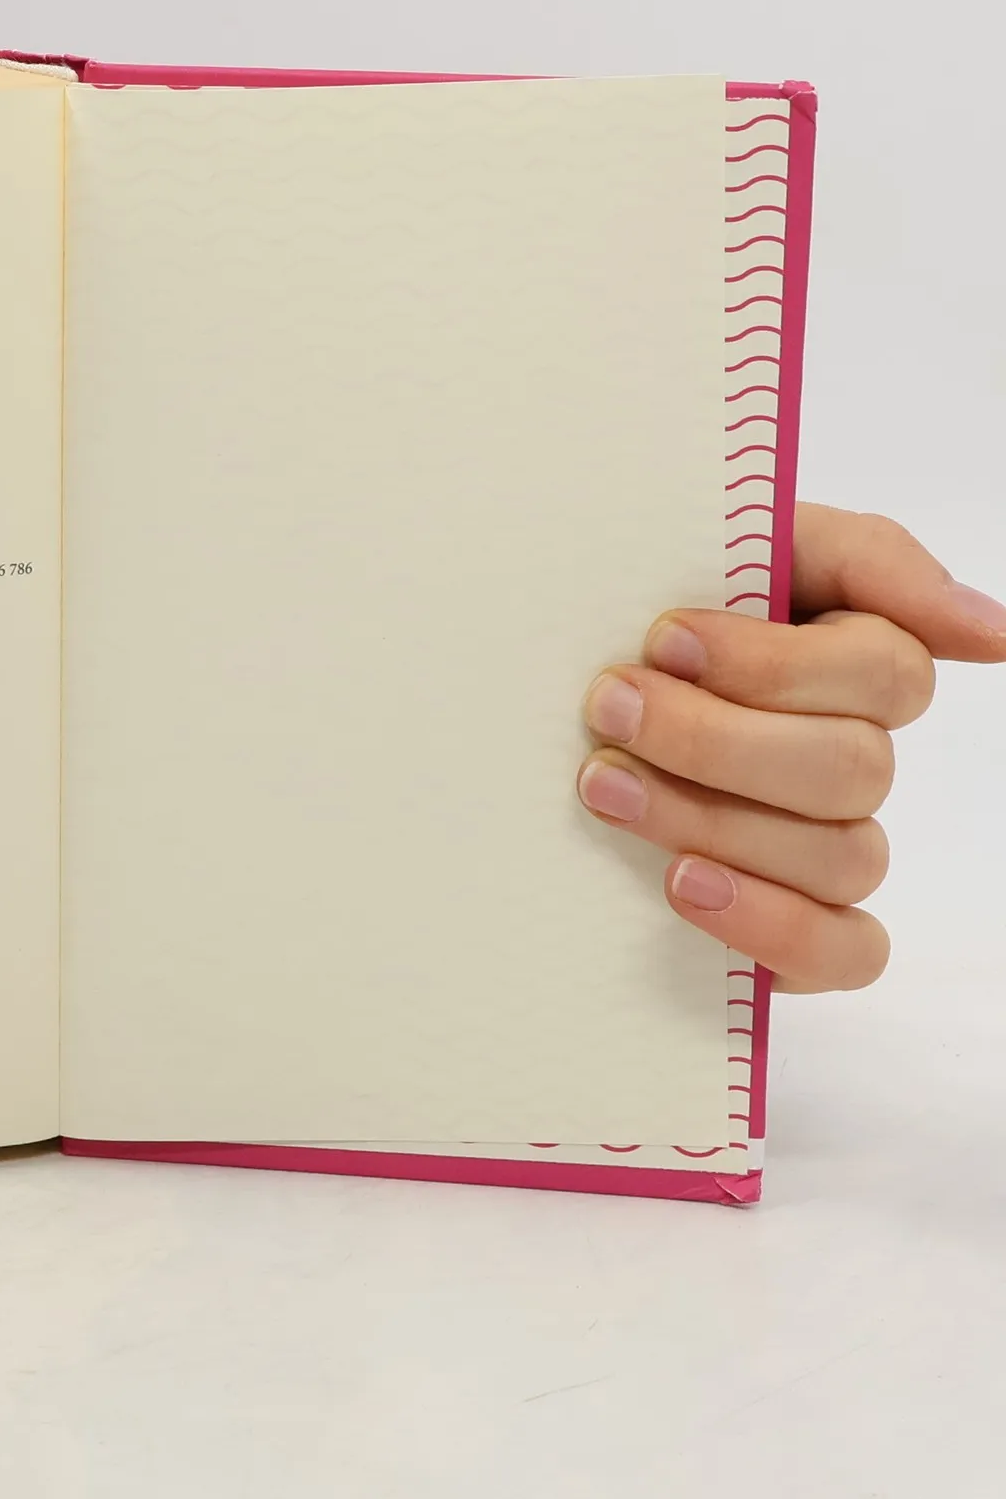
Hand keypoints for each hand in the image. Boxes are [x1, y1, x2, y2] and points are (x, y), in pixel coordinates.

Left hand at [577, 504, 1005, 992]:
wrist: (538, 691)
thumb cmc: (641, 609)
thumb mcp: (738, 546)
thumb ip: (864, 560)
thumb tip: (991, 632)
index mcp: (854, 667)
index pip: (885, 676)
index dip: (774, 664)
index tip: (662, 637)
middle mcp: (853, 762)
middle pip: (851, 769)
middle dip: (715, 737)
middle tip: (608, 707)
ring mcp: (830, 851)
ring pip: (838, 856)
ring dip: (709, 817)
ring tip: (602, 784)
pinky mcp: (798, 931)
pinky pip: (845, 952)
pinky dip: (771, 922)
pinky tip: (684, 884)